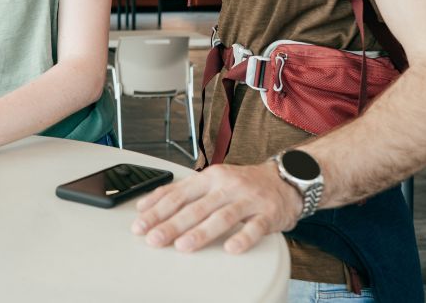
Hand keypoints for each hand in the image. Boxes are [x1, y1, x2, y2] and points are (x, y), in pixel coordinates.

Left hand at [130, 162, 302, 253]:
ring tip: (183, 246)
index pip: (178, 193)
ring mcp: (248, 199)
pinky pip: (255, 228)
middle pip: (196, 206)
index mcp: (210, 177)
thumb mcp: (211, 181)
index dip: (157, 209)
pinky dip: (242, 238)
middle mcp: (227, 185)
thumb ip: (181, 192)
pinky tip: (230, 249)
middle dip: (172, 224)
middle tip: (154, 238)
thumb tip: (146, 205)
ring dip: (201, 232)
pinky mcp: (268, 214)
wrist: (285, 180)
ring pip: (222, 216)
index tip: (140, 224)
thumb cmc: (242, 184)